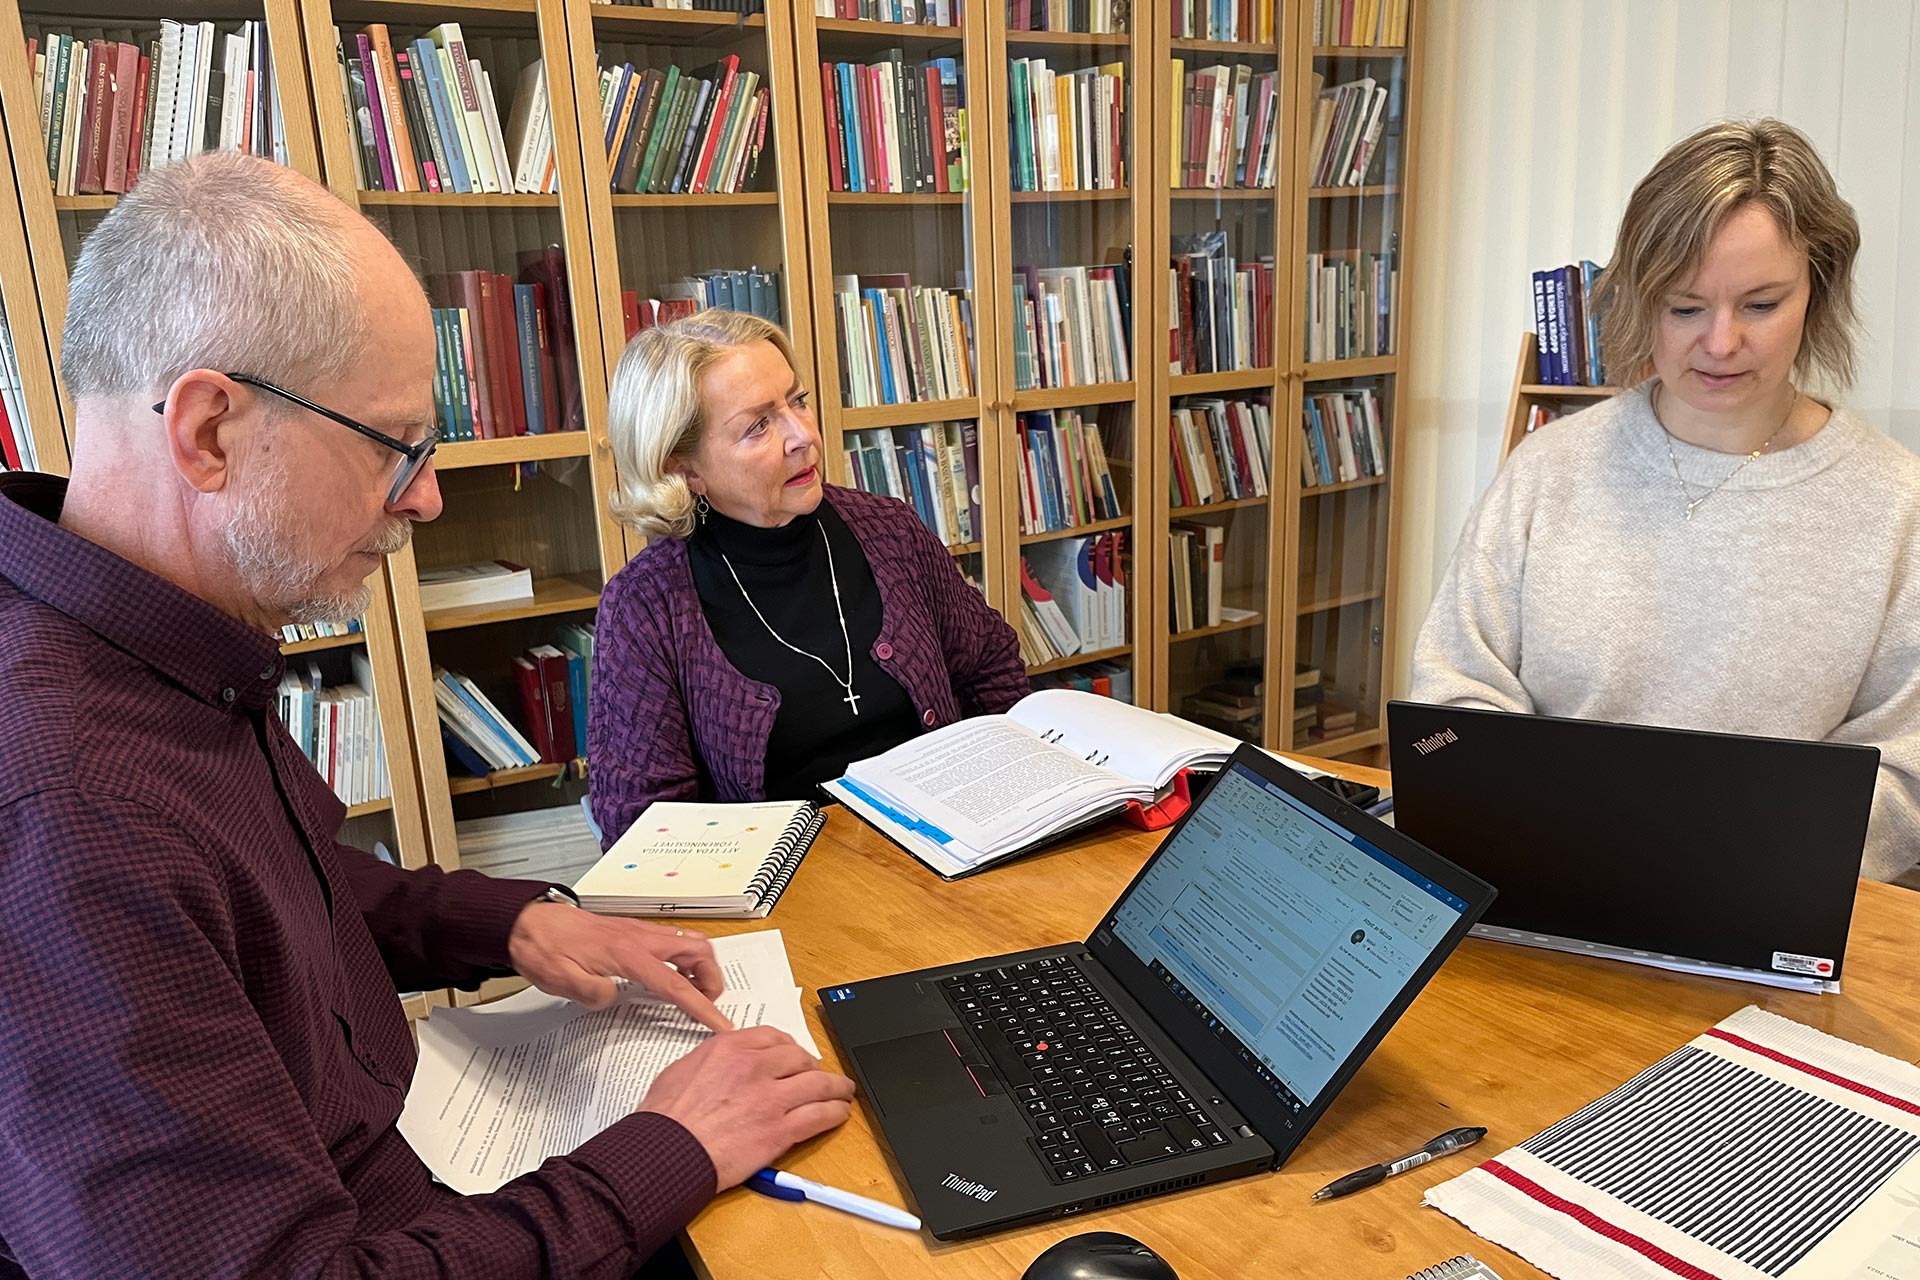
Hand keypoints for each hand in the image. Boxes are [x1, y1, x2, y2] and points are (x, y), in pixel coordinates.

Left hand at [508, 902, 731, 1030]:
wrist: (529, 923)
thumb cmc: (544, 949)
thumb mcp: (561, 980)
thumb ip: (592, 993)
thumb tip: (614, 998)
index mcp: (628, 954)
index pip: (676, 983)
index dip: (702, 1006)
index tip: (721, 1023)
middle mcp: (640, 938)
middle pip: (699, 950)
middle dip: (712, 978)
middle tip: (706, 1003)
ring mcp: (639, 932)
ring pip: (690, 941)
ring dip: (701, 966)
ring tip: (693, 992)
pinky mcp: (634, 932)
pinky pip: (673, 940)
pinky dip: (685, 958)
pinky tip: (671, 976)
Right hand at [639, 1025, 856, 1190]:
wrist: (664, 1151)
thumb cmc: (664, 1118)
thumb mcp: (682, 1070)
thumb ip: (711, 1061)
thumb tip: (722, 1064)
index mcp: (730, 1049)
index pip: (773, 1037)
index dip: (789, 1047)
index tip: (794, 1055)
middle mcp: (755, 1067)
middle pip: (800, 1058)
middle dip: (812, 1067)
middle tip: (817, 1075)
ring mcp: (771, 1098)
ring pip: (819, 1084)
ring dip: (836, 1087)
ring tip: (844, 1091)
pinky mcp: (780, 1130)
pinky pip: (819, 1115)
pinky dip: (835, 1113)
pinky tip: (840, 1113)